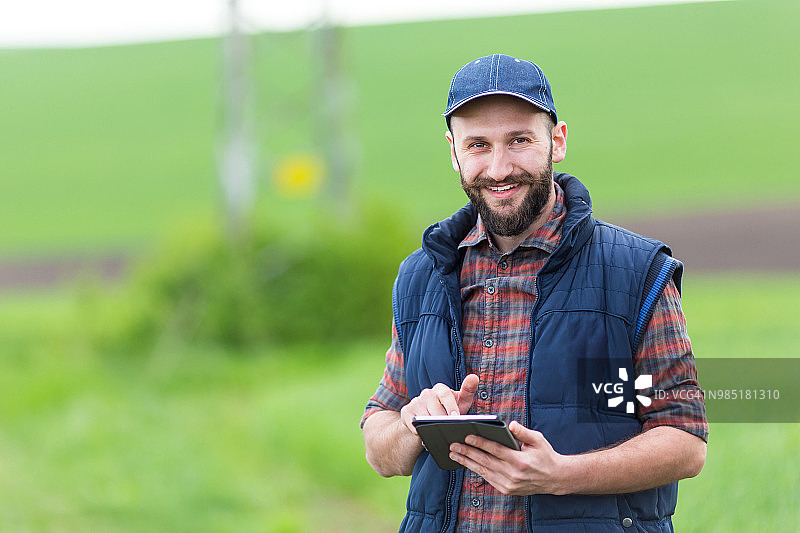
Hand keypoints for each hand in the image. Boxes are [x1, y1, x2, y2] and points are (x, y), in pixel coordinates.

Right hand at [399, 374, 479, 434]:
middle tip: (449, 429)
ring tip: (438, 432)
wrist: (428, 420)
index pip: (445, 395)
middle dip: (442, 420)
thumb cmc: (448, 410)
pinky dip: (418, 430)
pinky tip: (423, 433)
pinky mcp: (406, 411)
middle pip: (435, 409)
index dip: (451, 406)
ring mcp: (415, 401)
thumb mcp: (460, 402)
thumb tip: (474, 377)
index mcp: (440, 388)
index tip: (456, 417)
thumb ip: (468, 390)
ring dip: (431, 426)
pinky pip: (412, 422)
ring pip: (424, 416)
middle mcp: (427, 393)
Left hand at [448, 421, 567, 495]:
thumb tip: (510, 425)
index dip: (480, 443)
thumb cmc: (545, 455)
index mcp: (520, 460)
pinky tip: (467, 463)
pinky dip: (476, 470)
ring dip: (467, 462)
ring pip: (483, 471)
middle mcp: (513, 474)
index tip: (467, 436)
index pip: (495, 450)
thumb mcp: (538, 440)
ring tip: (454, 454)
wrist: (554, 479)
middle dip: (467, 452)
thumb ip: (523, 432)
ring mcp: (509, 484)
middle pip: (485, 461)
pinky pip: (488, 478)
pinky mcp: (507, 490)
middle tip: (453, 445)